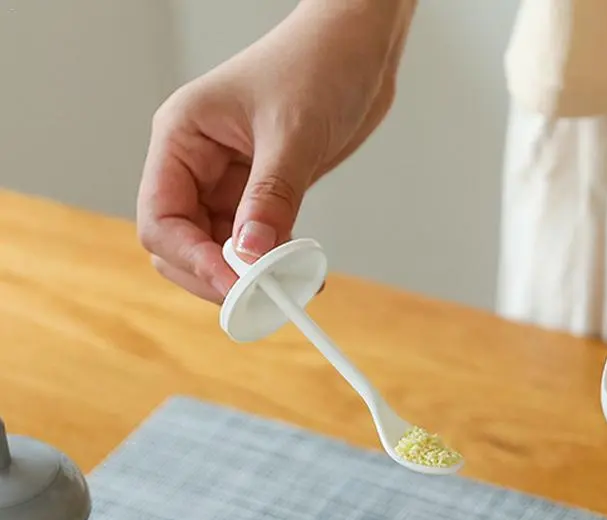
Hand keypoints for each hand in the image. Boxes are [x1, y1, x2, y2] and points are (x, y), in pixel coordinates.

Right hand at [137, 0, 412, 301]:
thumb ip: (271, 197)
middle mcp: (196, 164)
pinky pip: (254, 246)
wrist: (358, 48)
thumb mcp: (293, 134)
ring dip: (248, 277)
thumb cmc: (317, 65)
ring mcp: (227, 183)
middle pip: (181, 245)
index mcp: (182, 138)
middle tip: (263, 297)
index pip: (161, 218)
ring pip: (218, 252)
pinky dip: (272, 266)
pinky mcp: (260, 196)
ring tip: (292, 287)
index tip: (235, 284)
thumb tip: (250, 255)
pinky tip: (303, 274)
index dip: (192, 259)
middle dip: (215, 275)